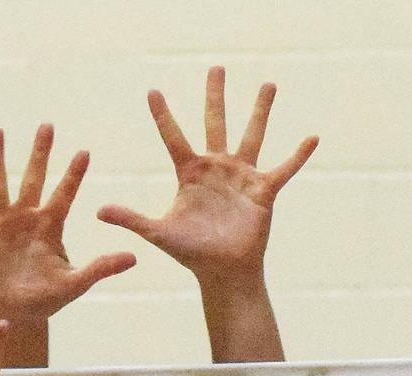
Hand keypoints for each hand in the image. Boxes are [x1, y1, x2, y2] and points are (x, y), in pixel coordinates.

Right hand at [0, 125, 134, 346]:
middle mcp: (26, 217)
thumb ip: (100, 269)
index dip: (73, 176)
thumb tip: (134, 257)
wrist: (13, 311)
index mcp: (50, 227)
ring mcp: (0, 223)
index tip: (84, 152)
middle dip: (40, 154)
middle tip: (47, 125)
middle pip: (33, 179)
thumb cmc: (45, 300)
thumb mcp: (74, 285)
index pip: (64, 195)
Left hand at [95, 66, 315, 292]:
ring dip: (260, 110)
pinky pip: (285, 168)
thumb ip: (131, 218)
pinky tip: (313, 137)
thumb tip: (98, 210)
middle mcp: (216, 168)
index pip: (173, 137)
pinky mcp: (263, 190)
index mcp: (190, 174)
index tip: (152, 90)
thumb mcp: (158, 233)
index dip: (162, 115)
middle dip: (214, 96)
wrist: (222, 271)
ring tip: (268, 84)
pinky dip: (298, 155)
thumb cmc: (191, 253)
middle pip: (214, 123)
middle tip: (215, 67)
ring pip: (252, 135)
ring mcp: (241, 176)